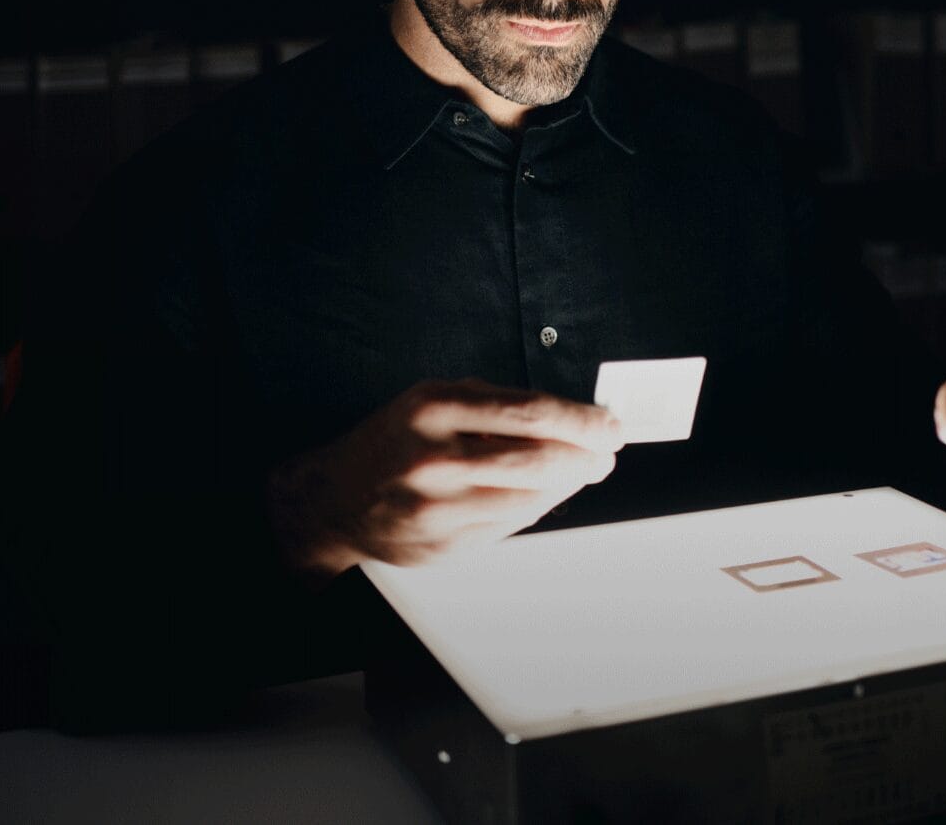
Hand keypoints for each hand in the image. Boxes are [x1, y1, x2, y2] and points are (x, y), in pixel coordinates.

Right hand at [266, 378, 624, 581]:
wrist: (336, 499)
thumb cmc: (394, 442)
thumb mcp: (435, 401)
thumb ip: (496, 405)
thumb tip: (570, 416)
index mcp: (435, 408)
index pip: (532, 411)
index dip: (582, 420)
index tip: (609, 424)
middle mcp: (436, 457)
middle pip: (541, 458)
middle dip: (588, 456)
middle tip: (606, 452)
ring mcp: (440, 506)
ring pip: (532, 496)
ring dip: (570, 483)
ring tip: (584, 470)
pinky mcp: (445, 544)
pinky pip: (513, 524)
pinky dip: (539, 505)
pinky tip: (545, 492)